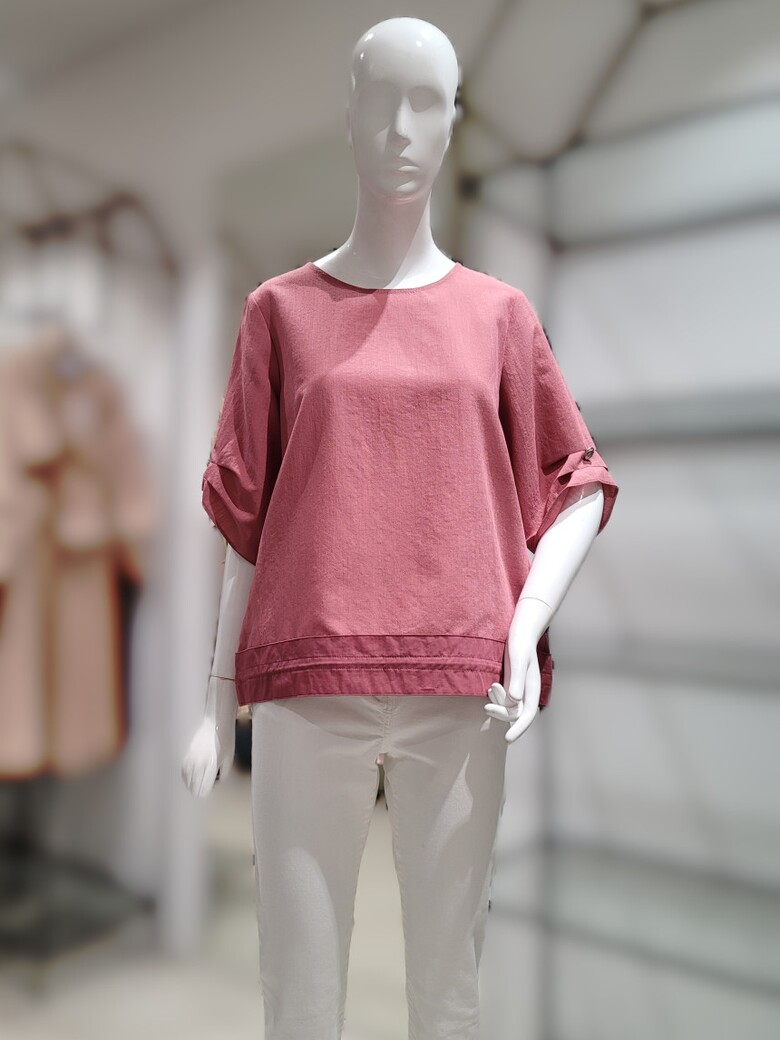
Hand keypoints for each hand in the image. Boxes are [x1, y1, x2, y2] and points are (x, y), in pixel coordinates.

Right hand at [181, 678, 236, 796]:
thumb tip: (214, 783)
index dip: (205, 793)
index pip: (203, 789)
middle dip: (198, 790)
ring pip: (186, 780)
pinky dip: (186, 777)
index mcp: (211, 766)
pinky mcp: (187, 754)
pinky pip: (183, 771)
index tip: (206, 792)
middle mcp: (199, 764)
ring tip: (196, 785)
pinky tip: (190, 778)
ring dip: (191, 784)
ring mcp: (191, 759)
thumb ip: (223, 775)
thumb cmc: (225, 741)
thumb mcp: (229, 759)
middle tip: (203, 789)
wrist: (215, 724)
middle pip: (193, 787)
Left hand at [484, 640, 539, 741]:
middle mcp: (527, 692)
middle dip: (501, 714)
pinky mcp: (511, 684)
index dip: (519, 729)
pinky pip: (504, 699)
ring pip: (508, 707)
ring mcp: (519, 689)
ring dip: (498, 704)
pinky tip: (490, 689)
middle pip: (515, 714)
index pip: (527, 715)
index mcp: (533, 689)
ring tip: (490, 688)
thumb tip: (514, 701)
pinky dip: (496, 698)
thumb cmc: (521, 643)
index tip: (507, 739)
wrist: (520, 631)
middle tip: (486, 708)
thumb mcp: (517, 660)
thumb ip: (516, 679)